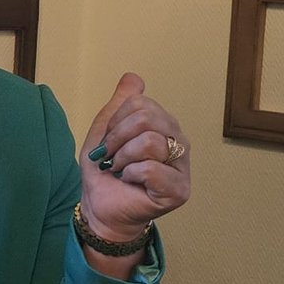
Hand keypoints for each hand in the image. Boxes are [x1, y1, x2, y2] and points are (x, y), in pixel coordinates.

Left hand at [79, 73, 192, 241]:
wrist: (101, 205)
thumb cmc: (105, 170)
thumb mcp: (104, 131)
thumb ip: (120, 104)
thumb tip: (133, 77)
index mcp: (163, 125)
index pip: (139, 103)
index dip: (114, 123)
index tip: (107, 142)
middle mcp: (178, 141)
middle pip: (146, 118)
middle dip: (116, 139)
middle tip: (111, 157)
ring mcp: (182, 165)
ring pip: (149, 142)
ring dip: (122, 158)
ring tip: (121, 170)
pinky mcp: (179, 189)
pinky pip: (150, 168)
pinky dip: (131, 174)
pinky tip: (131, 182)